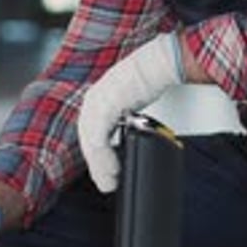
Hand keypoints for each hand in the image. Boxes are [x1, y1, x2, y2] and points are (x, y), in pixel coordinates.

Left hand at [78, 32, 181, 192]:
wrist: (159, 63)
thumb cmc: (151, 79)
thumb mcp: (134, 104)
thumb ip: (129, 121)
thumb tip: (136, 141)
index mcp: (98, 99)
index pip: (92, 133)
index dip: (98, 156)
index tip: (109, 173)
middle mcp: (94, 100)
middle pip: (88, 140)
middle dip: (96, 165)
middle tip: (108, 183)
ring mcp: (97, 103)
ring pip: (90, 143)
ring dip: (99, 166)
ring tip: (110, 181)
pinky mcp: (104, 106)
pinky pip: (99, 139)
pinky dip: (104, 158)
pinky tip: (112, 169)